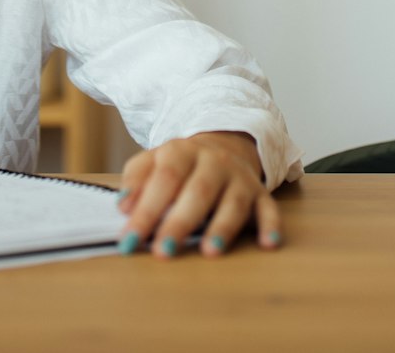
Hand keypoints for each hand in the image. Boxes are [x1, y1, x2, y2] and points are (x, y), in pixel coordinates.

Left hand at [115, 131, 281, 257]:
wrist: (222, 144)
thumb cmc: (179, 164)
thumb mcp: (153, 161)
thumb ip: (135, 179)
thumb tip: (123, 206)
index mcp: (181, 152)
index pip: (163, 180)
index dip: (147, 210)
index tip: (130, 240)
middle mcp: (213, 162)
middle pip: (197, 191)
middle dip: (180, 223)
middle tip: (163, 251)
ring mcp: (239, 178)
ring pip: (233, 202)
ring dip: (223, 227)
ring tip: (210, 251)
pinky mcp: (260, 193)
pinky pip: (269, 209)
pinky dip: (271, 227)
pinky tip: (268, 244)